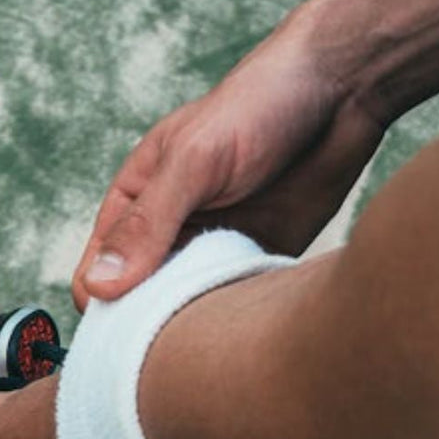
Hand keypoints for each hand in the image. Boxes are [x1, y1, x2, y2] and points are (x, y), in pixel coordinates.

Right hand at [71, 15, 387, 309]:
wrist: (341, 92)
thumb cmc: (257, 108)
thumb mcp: (192, 161)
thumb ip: (147, 224)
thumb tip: (99, 286)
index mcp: (137, 203)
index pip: (97, 273)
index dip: (104, 309)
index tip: (127, 334)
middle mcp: (171, 232)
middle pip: (141, 303)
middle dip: (150, 329)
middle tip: (175, 345)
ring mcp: (215, 249)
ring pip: (188, 311)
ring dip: (196, 328)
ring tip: (214, 334)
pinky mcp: (258, 261)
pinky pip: (235, 305)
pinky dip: (237, 320)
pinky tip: (248, 322)